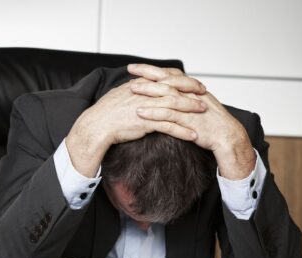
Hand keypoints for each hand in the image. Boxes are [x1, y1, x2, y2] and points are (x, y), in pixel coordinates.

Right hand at [65, 67, 206, 177]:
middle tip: (204, 94)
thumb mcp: (120, 93)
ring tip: (204, 112)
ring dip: (191, 109)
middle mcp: (146, 93)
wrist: (97, 125)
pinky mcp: (146, 123)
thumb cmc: (106, 112)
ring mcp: (147, 108)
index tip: (192, 82)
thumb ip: (133, 88)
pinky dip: (183, 131)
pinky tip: (193, 135)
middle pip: (175, 89)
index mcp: (141, 84)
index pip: (166, 77)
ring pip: (175, 106)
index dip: (182, 79)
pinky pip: (169, 126)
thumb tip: (139, 84)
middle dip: (191, 91)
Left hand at [130, 66, 255, 178]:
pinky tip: (140, 112)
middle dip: (147, 74)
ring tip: (132, 89)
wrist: (226, 135)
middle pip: (167, 79)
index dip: (152, 69)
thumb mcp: (196, 104)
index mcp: (190, 89)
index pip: (169, 74)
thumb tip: (167, 91)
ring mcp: (189, 107)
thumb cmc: (210, 121)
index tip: (135, 67)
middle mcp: (190, 94)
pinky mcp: (188, 121)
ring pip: (167, 94)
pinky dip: (154, 113)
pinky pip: (169, 115)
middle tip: (130, 71)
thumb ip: (183, 96)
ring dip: (149, 91)